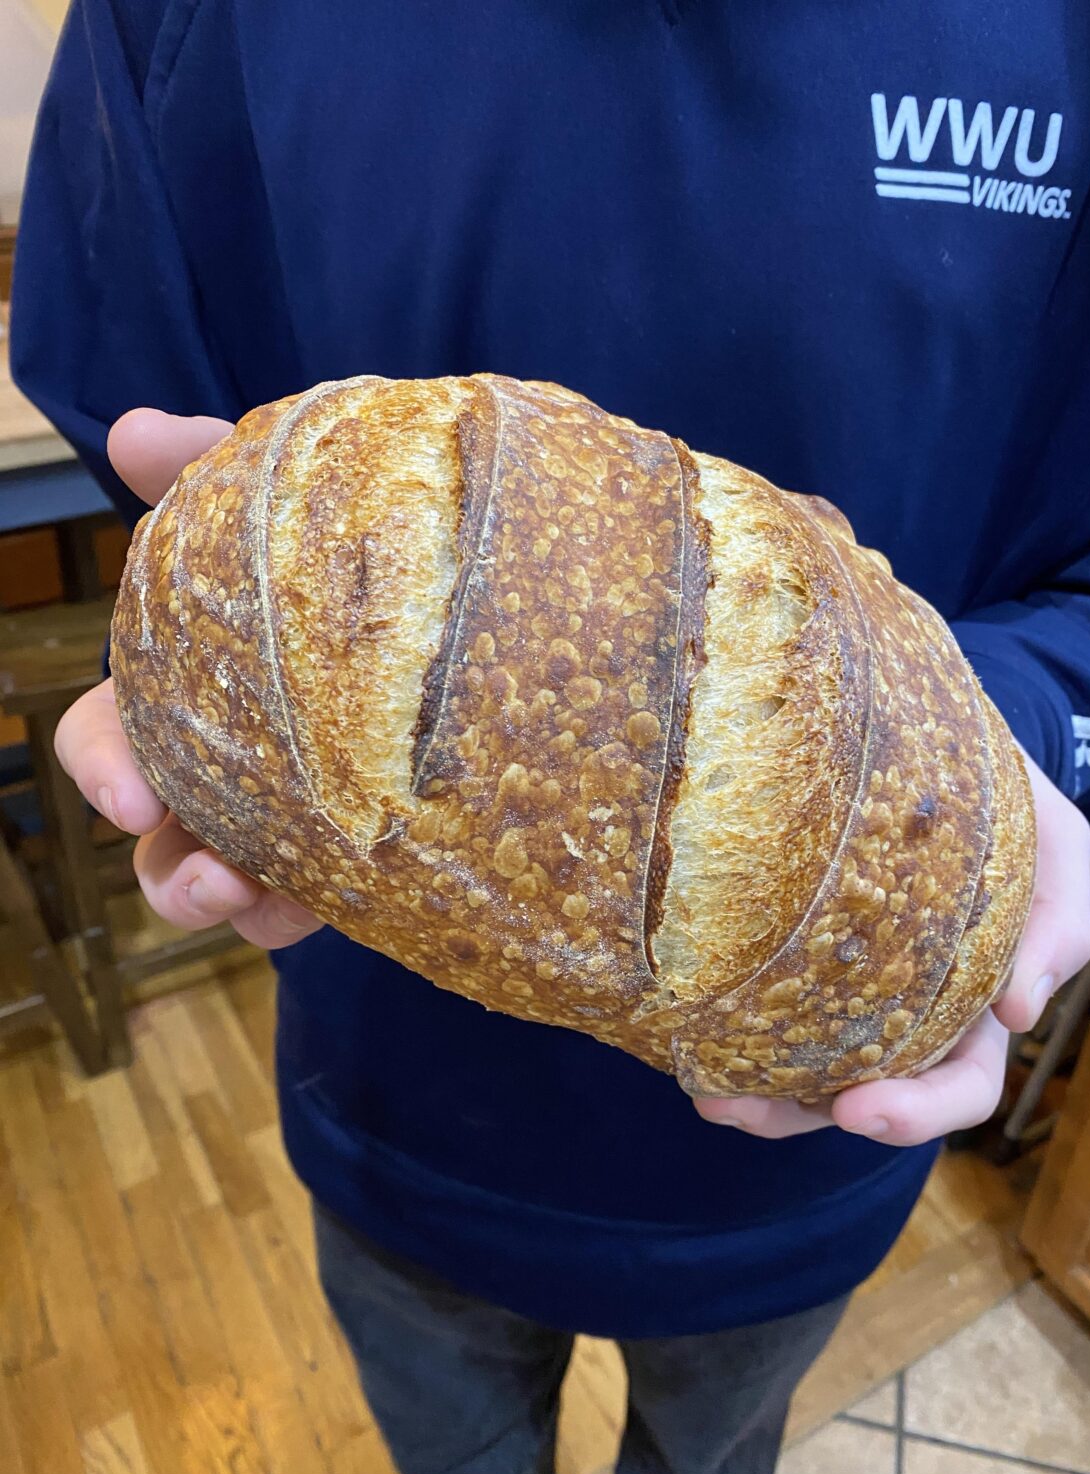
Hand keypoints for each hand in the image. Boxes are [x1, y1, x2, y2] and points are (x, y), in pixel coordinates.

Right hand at [54, 411, 322, 950]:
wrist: (463, 586)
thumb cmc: (343, 550)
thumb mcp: (278, 503)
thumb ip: (208, 469)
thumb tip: (130, 429)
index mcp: (184, 690)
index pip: (111, 738)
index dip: (104, 770)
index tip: (131, 798)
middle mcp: (220, 764)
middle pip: (159, 839)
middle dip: (168, 868)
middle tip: (211, 876)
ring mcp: (284, 816)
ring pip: (230, 887)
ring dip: (233, 902)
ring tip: (265, 903)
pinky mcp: (352, 848)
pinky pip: (320, 899)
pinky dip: (313, 906)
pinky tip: (338, 904)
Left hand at [695, 751, 1089, 1144]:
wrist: (948, 749)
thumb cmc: (1009, 806)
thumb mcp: (1053, 847)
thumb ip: (1055, 924)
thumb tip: (1021, 1014)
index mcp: (976, 1005)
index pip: (959, 1084)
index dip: (915, 1111)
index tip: (855, 1109)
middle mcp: (907, 1015)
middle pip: (860, 1094)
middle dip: (798, 1114)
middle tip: (736, 1107)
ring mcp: (846, 990)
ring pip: (799, 1066)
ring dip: (749, 1091)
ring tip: (698, 1089)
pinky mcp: (797, 953)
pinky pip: (762, 1004)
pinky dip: (726, 1027)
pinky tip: (684, 1029)